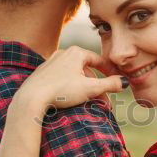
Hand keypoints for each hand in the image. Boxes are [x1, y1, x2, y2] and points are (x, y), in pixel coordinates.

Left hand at [10, 46, 126, 120]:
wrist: (32, 98)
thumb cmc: (62, 91)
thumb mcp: (90, 88)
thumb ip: (110, 84)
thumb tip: (125, 82)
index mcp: (76, 52)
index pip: (99, 60)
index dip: (110, 72)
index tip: (118, 82)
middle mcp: (63, 53)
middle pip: (87, 70)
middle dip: (97, 87)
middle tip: (104, 102)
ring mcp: (51, 62)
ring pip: (75, 75)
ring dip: (85, 89)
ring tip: (89, 104)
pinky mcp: (43, 73)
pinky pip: (63, 79)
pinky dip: (71, 88)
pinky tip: (72, 100)